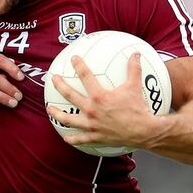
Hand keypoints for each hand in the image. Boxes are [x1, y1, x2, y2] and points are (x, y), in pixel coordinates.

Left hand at [47, 53, 161, 148]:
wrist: (143, 131)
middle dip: (59, 85)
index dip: (78, 65)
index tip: (73, 59)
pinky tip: (66, 137)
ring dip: (56, 113)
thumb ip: (134, 69)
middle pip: (69, 95)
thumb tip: (136, 54)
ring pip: (67, 119)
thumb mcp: (135, 86)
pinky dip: (72, 138)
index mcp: (99, 96)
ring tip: (49, 108)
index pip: (85, 76)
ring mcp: (91, 124)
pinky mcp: (94, 136)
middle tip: (54, 79)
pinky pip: (79, 139)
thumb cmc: (138, 109)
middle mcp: (91, 110)